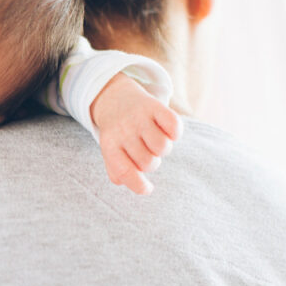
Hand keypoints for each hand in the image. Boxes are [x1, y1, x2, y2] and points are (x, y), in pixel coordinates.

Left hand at [90, 73, 181, 194]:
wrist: (114, 96)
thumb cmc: (117, 131)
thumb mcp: (110, 149)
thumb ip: (117, 169)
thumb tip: (133, 184)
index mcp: (109, 144)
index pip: (124, 171)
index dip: (138, 185)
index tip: (147, 189)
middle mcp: (123, 130)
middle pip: (149, 162)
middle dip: (152, 162)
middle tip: (146, 151)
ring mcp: (139, 117)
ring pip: (163, 148)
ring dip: (163, 148)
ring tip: (155, 140)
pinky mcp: (154, 105)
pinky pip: (174, 126)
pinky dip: (175, 132)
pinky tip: (166, 129)